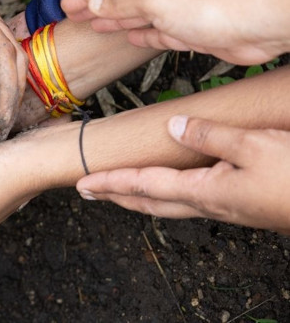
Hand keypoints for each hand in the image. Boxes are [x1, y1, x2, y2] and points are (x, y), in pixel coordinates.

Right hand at [61, 0, 289, 64]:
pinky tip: (129, 39)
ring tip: (92, 27)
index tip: (65, 4)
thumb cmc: (206, 3)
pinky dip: (140, 35)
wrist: (252, 23)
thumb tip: (94, 4)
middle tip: (71, 16)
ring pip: (135, 14)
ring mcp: (175, 8)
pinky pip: (156, 32)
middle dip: (95, 5)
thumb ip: (119, 2)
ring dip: (113, 21)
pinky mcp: (188, 31)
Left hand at [77, 115, 289, 234]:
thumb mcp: (253, 146)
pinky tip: (174, 186)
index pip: (145, 186)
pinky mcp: (242, 203)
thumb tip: (172, 128)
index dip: (111, 182)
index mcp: (205, 192)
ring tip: (119, 188)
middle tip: (89, 190)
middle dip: (117, 195)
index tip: (83, 182)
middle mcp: (210, 204)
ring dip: (140, 196)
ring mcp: (227, 207)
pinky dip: (168, 193)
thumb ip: (209, 136)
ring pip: (170, 203)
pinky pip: (192, 199)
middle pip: (151, 202)